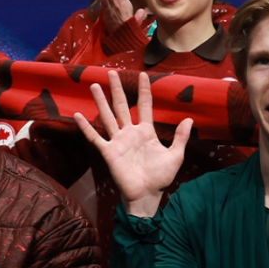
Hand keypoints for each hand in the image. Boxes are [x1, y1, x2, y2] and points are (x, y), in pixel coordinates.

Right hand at [74, 70, 191, 215]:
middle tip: (112, 72)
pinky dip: (86, 127)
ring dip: (100, 101)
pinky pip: (95, 138)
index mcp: (146, 132)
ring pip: (108, 116)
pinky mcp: (109, 152)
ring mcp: (118, 141)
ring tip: (93, 85)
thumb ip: (180, 137)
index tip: (143, 74)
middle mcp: (130, 133)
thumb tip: (189, 119)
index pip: (144, 106)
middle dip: (117, 89)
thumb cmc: (161, 177)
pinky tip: (79, 115)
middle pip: (122, 106)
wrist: (147, 195)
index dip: (144, 90)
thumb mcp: (175, 155)